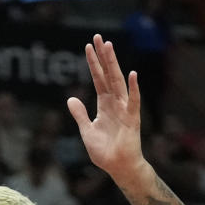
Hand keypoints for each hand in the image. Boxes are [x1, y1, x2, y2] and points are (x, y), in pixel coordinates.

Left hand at [67, 34, 143, 182]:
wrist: (119, 168)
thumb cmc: (105, 152)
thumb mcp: (87, 131)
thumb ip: (80, 115)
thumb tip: (71, 98)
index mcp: (104, 105)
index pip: (98, 79)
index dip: (93, 63)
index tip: (88, 46)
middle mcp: (114, 103)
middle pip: (108, 75)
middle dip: (103, 57)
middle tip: (99, 37)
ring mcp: (124, 109)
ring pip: (118, 82)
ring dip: (114, 65)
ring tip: (109, 47)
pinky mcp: (132, 119)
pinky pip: (133, 101)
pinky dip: (133, 89)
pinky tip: (132, 75)